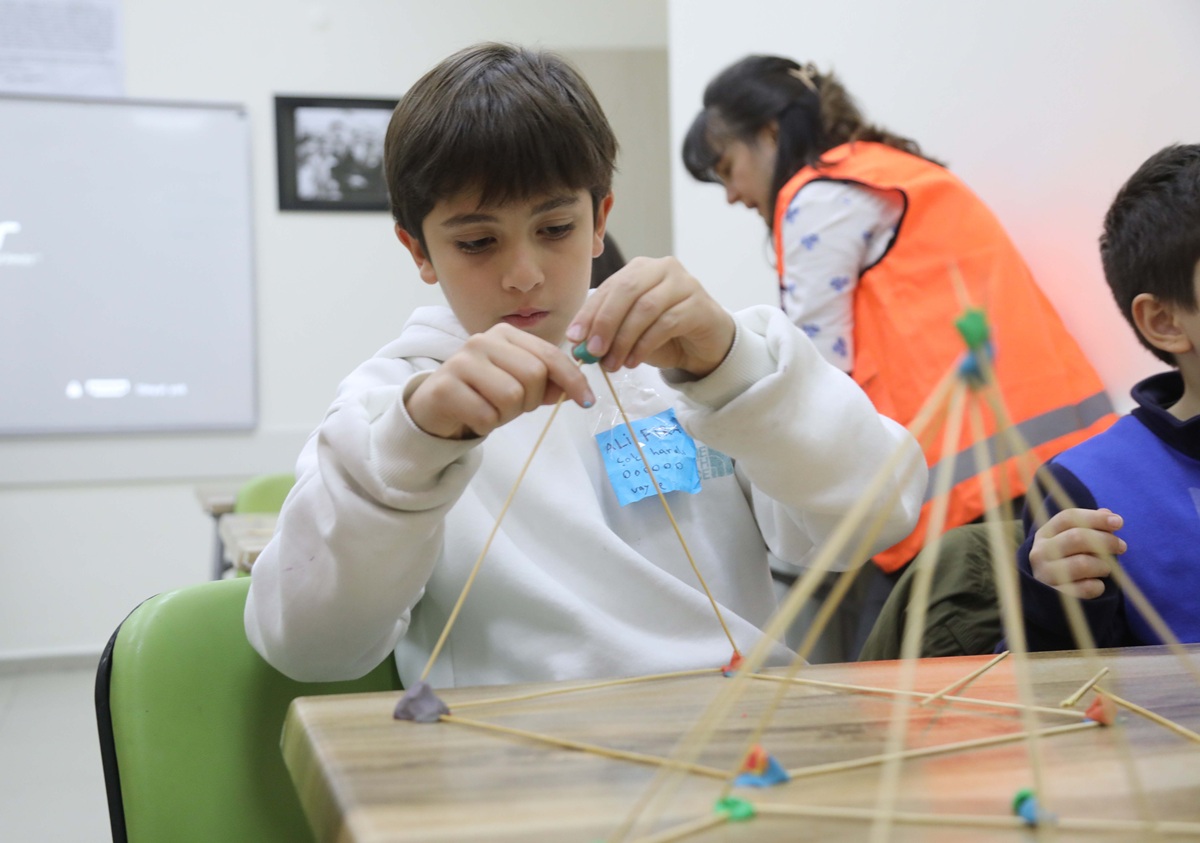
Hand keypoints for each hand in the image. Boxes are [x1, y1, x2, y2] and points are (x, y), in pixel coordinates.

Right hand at [405, 323, 594, 439]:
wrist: (435, 408)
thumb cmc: (483, 393)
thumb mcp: (519, 384)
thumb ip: (548, 382)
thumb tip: (577, 389)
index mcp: (504, 334)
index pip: (549, 355)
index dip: (573, 380)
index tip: (587, 401)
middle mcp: (482, 341)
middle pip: (533, 376)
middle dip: (530, 400)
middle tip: (512, 406)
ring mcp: (461, 361)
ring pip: (511, 396)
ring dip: (507, 414)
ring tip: (491, 409)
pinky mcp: (445, 387)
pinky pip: (487, 415)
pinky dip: (487, 424)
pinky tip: (474, 416)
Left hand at [565, 256, 735, 376]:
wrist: (705, 344)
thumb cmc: (664, 333)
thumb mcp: (630, 330)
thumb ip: (608, 330)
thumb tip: (578, 344)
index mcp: (640, 269)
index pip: (609, 287)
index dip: (589, 312)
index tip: (573, 337)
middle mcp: (662, 268)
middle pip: (626, 291)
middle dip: (605, 323)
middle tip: (592, 351)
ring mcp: (684, 284)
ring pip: (645, 308)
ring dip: (624, 339)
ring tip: (612, 364)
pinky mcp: (699, 305)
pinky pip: (666, 323)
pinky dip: (645, 345)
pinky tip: (633, 361)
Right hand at [1028, 508, 1126, 598]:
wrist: (1047, 598)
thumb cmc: (1066, 563)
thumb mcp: (1071, 542)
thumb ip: (1089, 527)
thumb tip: (1108, 513)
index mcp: (1044, 534)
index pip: (1068, 518)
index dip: (1095, 518)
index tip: (1118, 522)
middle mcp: (1040, 552)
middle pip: (1077, 537)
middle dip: (1106, 541)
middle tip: (1121, 547)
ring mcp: (1045, 574)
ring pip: (1083, 563)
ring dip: (1103, 566)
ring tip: (1105, 569)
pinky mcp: (1055, 595)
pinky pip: (1086, 588)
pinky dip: (1098, 586)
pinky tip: (1096, 585)